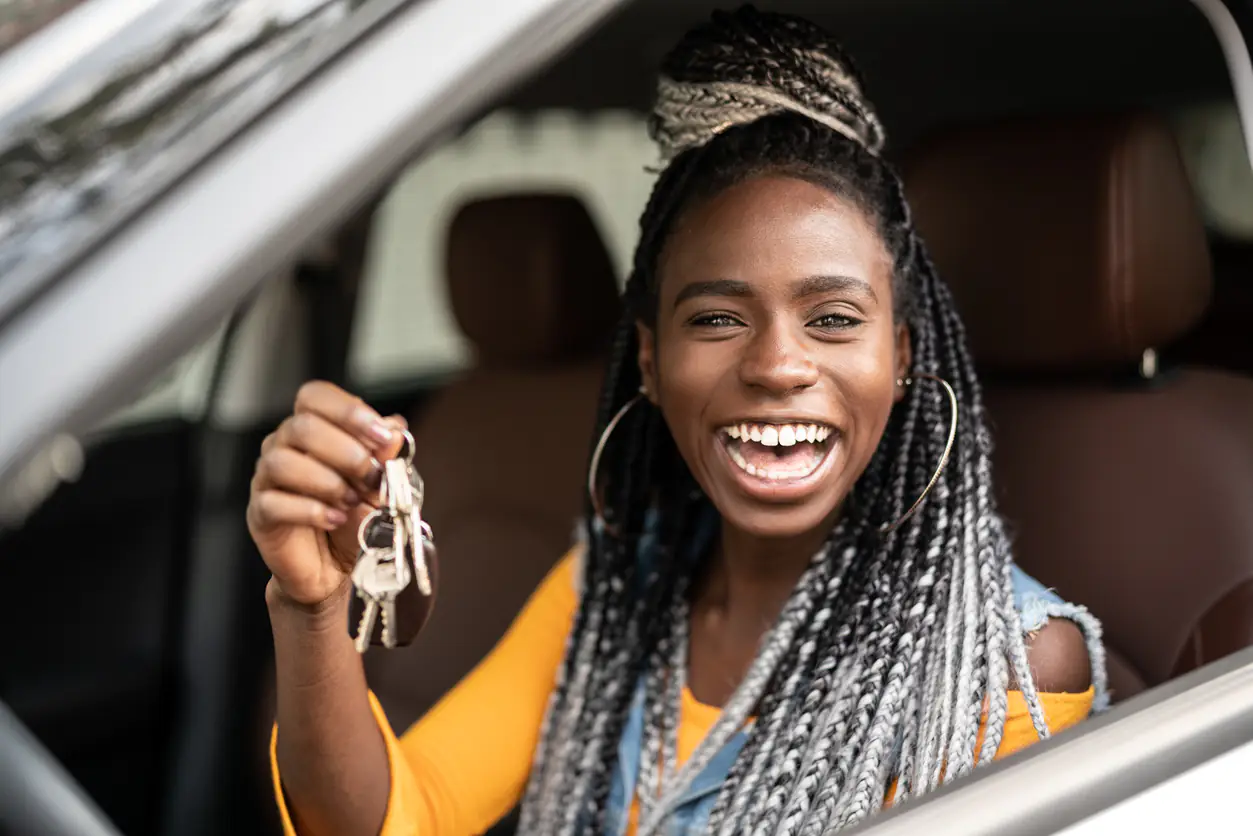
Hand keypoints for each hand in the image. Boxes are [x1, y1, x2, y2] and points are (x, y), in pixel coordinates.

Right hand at [248, 381, 407, 606]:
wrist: (339, 567)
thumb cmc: (356, 516)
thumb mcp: (380, 481)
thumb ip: (385, 454)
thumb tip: (395, 429)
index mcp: (312, 428)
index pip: (314, 396)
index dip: (348, 411)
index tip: (382, 437)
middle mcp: (283, 446)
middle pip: (302, 427)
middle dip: (346, 452)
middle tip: (371, 476)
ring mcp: (267, 479)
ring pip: (283, 462)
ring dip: (327, 481)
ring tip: (351, 500)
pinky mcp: (261, 514)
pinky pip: (274, 503)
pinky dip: (310, 510)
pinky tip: (335, 518)